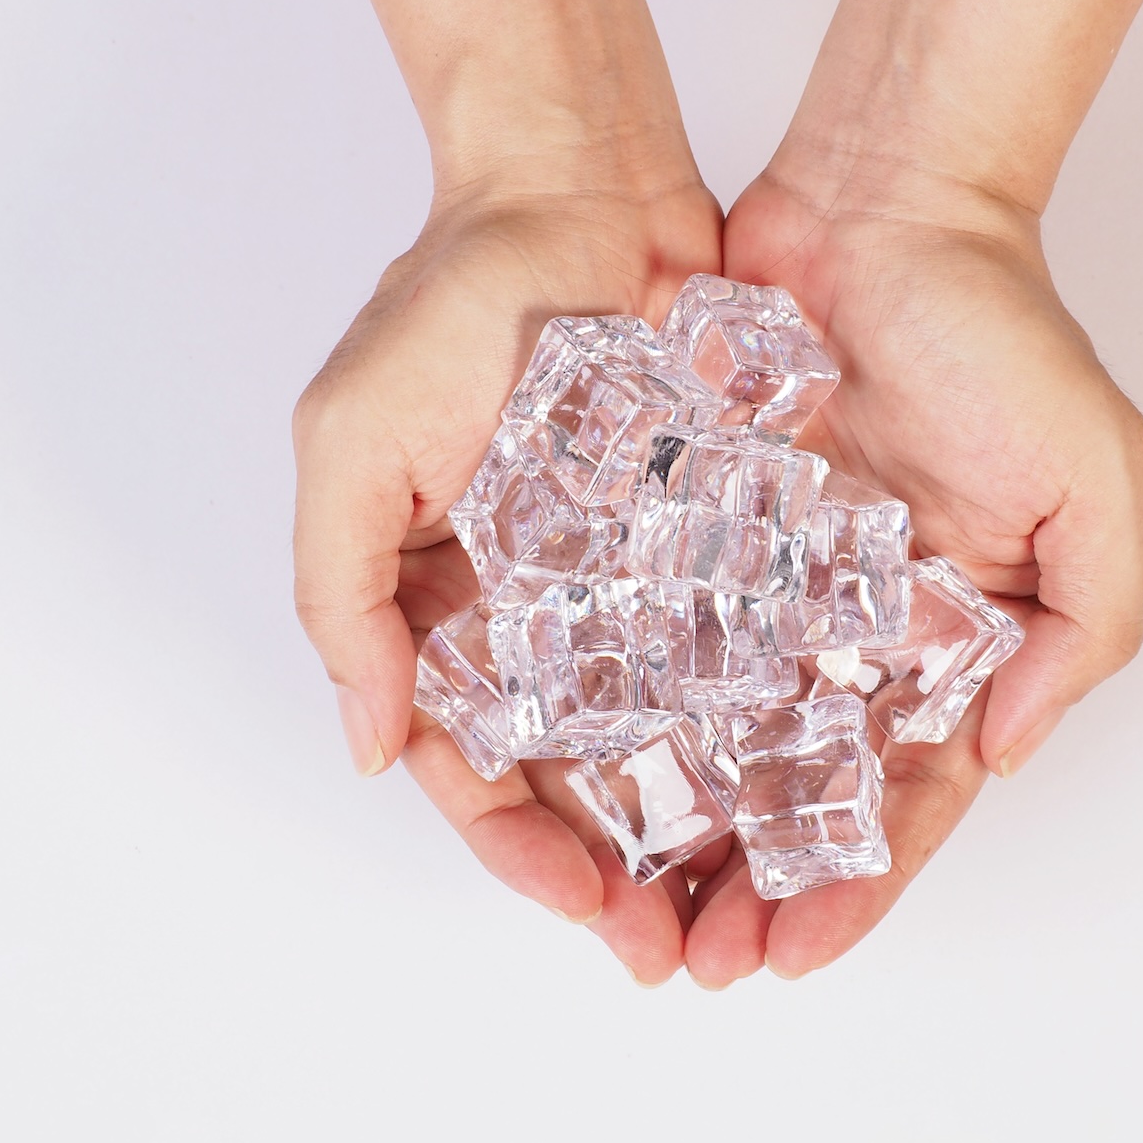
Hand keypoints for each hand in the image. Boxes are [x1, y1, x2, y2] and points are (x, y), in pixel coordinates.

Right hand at [292, 173, 723, 981]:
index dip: (518, 848)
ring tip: (745, 902)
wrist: (579, 191)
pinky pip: (737, 649)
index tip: (577, 903)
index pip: (474, 764)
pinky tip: (798, 783)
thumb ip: (344, 597)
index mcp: (444, 611)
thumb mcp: (351, 447)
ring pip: (665, 736)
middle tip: (673, 951)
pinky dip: (758, 719)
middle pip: (576, 779)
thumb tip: (370, 744)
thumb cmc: (449, 305)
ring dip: (696, 827)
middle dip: (618, 873)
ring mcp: (630, 583)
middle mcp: (540, 617)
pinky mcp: (712, 539)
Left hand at [683, 165, 1142, 985]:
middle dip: (756, 886)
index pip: (908, 794)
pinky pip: (654, 637)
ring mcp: (770, 583)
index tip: (802, 952)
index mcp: (954, 638)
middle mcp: (857, 629)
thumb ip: (1083, 625)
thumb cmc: (1004, 332)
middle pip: (801, 791)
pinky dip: (628, 713)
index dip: (862, 882)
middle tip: (698, 962)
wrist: (884, 205)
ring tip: (634, 912)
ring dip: (683, 833)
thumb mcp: (1096, 479)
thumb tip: (1004, 749)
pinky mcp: (695, 529)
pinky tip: (587, 781)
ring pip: (718, 737)